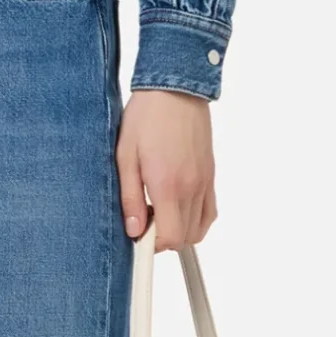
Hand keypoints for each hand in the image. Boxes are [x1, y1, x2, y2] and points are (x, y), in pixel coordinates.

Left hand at [117, 88, 216, 247]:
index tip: (138, 235)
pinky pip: (210, 212)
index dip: (153, 246)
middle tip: (145, 220)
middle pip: (186, 238)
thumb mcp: (125, 156)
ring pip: (199, 228)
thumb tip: (133, 229)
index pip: (171, 238)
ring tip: (159, 210)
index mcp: (168, 185)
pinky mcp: (210, 175)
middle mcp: (191, 187)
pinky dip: (196, 219)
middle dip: (164, 238)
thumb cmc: (147, 117)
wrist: (175, 90)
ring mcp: (204, 182)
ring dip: (179, 229)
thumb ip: (129, 197)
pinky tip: (177, 205)